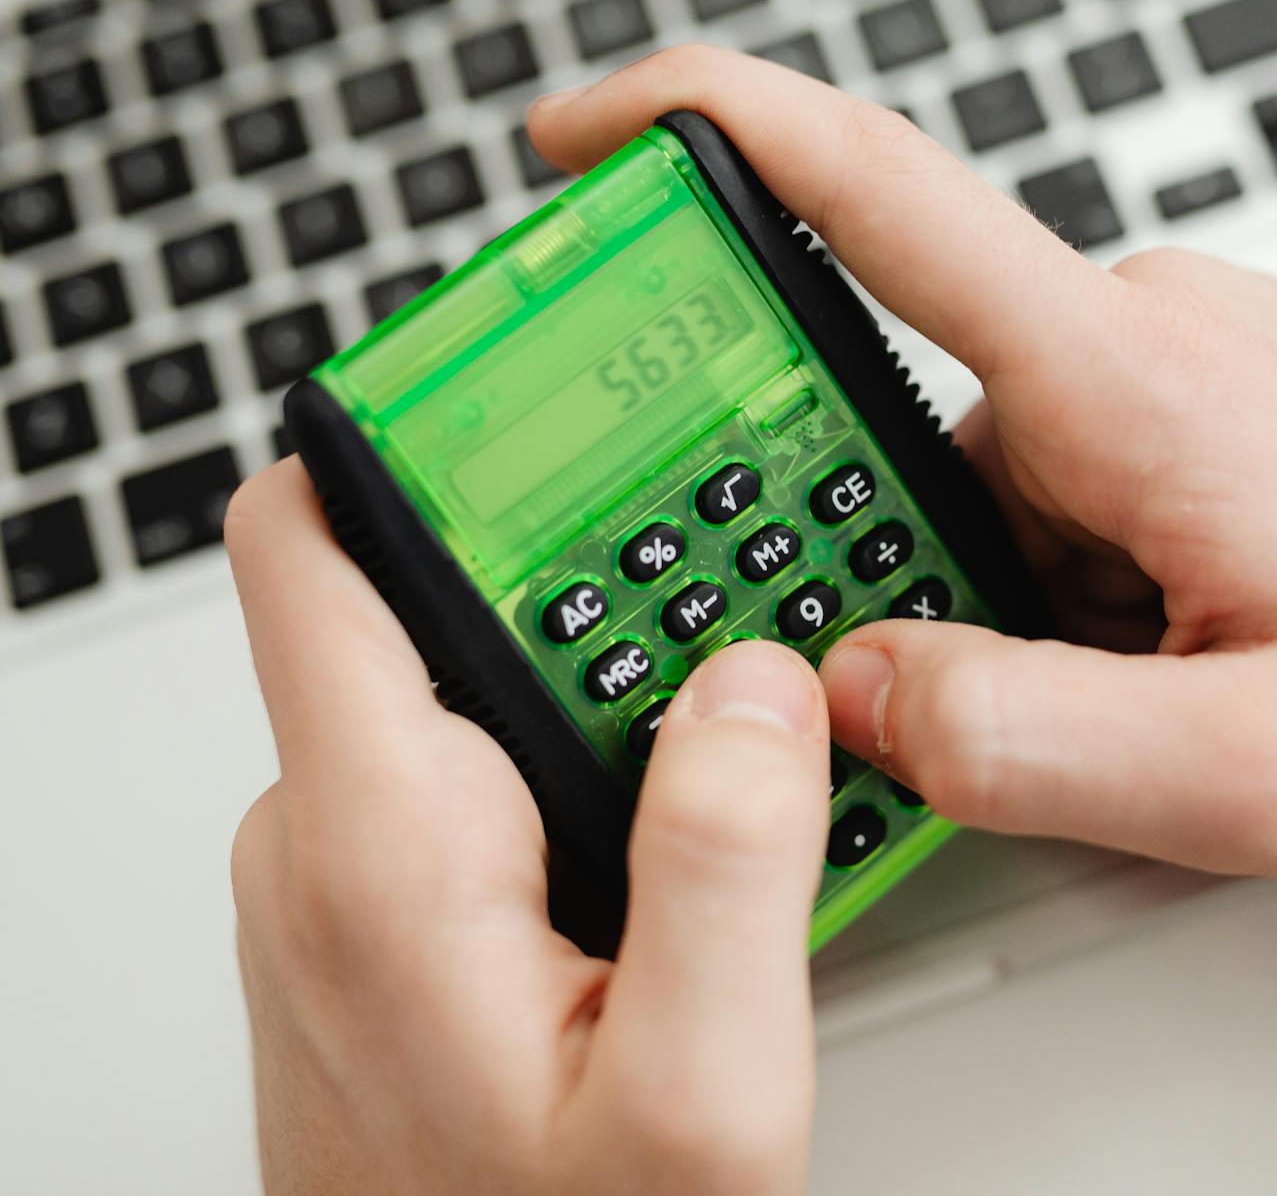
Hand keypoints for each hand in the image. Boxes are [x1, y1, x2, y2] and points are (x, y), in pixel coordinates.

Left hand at [226, 461, 822, 1193]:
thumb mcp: (704, 1093)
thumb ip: (734, 864)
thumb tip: (757, 682)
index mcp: (379, 846)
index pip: (314, 540)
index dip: (419, 435)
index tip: (543, 389)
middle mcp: (328, 846)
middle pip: (431, 602)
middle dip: (588, 579)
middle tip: (730, 605)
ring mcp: (345, 887)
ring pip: (469, 695)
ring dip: (604, 686)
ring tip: (736, 739)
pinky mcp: (380, 925)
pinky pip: (476, 782)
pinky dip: (579, 771)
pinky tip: (680, 838)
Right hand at [531, 47, 1276, 891]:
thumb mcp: (1258, 772)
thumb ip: (1027, 739)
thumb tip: (849, 685)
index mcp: (1132, 379)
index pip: (871, 193)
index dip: (694, 134)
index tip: (572, 144)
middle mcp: (1145, 338)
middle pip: (903, 419)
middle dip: (895, 567)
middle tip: (999, 698)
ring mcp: (1184, 370)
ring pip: (986, 482)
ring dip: (1006, 605)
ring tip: (1156, 707)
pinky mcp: (1215, 414)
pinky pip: (1066, 491)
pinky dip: (1065, 593)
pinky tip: (1174, 674)